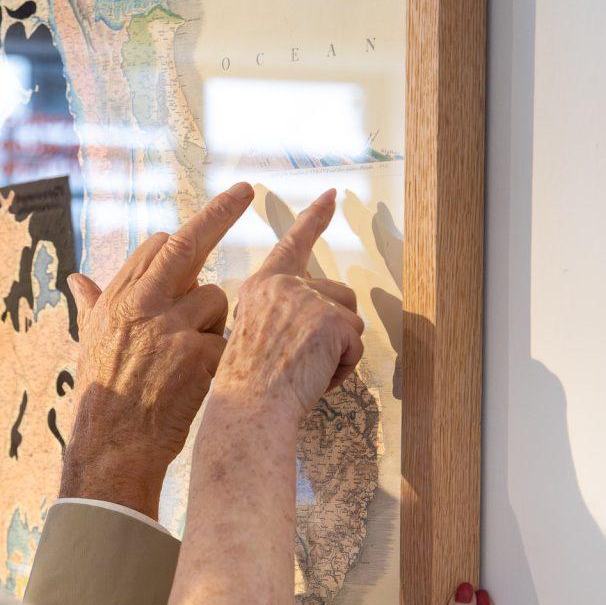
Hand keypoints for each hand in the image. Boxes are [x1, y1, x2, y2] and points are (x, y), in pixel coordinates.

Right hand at [60, 182, 254, 515]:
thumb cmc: (103, 396)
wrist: (114, 445)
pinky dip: (223, 356)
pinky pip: (227, 338)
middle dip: (220, 212)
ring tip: (192, 358)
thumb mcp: (90, 343)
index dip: (183, 237)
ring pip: (217, 300)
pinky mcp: (198, 354)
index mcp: (116, 299)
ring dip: (216, 322)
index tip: (206, 223)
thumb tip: (76, 278)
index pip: (157, 247)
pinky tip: (203, 377)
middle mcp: (141, 305)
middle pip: (188, 245)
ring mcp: (170, 328)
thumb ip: (92, 304)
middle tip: (245, 189)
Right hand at [214, 190, 364, 422]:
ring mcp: (309, 300)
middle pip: (339, 295)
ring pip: (352, 320)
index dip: (314, 219)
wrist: (250, 408)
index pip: (293, 243)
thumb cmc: (248, 386)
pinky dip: (343, 367)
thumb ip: (283, 312)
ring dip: (339, 350)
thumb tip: (322, 313)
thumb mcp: (256, 333)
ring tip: (305, 371)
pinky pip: (356, 346)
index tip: (330, 196)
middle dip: (334, 329)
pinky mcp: (332, 321)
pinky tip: (314, 378)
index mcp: (262, 286)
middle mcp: (285, 285)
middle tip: (302, 363)